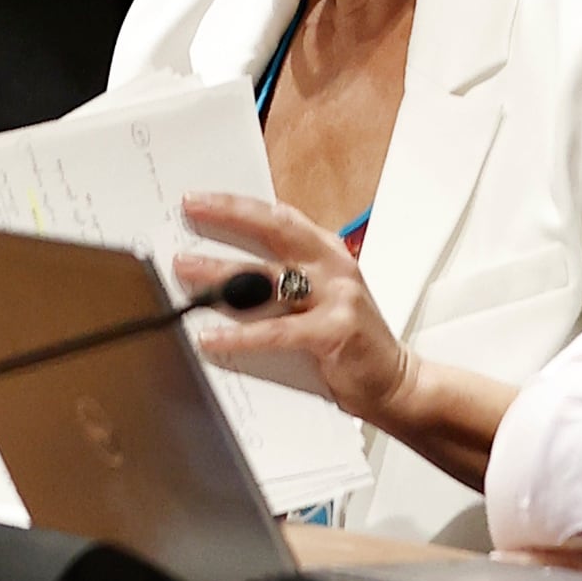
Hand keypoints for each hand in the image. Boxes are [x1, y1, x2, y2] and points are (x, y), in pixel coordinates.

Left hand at [172, 192, 410, 427]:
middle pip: (275, 230)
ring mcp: (337, 296)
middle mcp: (333, 266)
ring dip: (222, 275)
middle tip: (190, 211)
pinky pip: (277, 331)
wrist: (395, 381)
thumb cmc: (348, 339)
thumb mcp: (319, 298)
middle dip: (229, 216)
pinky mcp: (335, 330)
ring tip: (186, 272)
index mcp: (327, 251)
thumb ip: (283, 281)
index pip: (279, 217)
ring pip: (268, 279)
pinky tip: (212, 337)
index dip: (237, 204)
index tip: (199, 199)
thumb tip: (220, 274)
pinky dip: (241, 335)